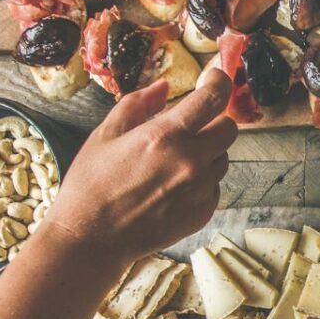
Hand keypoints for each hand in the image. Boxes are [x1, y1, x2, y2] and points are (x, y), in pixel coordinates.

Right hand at [43, 71, 236, 266]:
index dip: (219, 82)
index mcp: (165, 137)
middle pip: (229, 128)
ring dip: (206, 152)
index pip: (213, 98)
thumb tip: (164, 87)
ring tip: (172, 161)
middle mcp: (190, 162)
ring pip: (223, 157)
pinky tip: (172, 185)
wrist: (91, 240)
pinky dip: (201, 179)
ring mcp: (199, 190)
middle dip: (213, 121)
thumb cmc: (91, 185)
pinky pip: (214, 185)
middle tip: (189, 126)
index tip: (214, 78)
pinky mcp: (203, 212)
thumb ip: (137, 104)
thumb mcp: (105, 135)